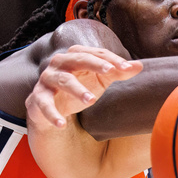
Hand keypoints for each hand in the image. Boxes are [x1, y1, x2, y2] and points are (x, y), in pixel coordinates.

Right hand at [26, 45, 140, 128]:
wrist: (52, 106)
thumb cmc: (79, 86)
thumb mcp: (100, 80)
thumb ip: (118, 72)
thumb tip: (140, 66)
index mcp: (76, 55)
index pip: (96, 53)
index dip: (111, 59)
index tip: (128, 68)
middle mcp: (60, 63)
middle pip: (78, 59)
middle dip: (94, 64)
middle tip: (110, 71)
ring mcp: (47, 79)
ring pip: (62, 80)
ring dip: (77, 90)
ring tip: (91, 100)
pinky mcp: (37, 97)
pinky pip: (43, 104)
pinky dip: (52, 114)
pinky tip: (62, 124)